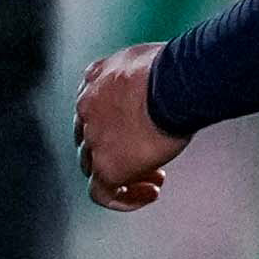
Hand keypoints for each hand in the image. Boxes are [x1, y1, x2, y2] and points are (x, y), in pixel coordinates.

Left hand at [76, 45, 188, 210]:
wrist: (173, 84)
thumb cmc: (170, 70)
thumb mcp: (144, 59)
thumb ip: (135, 72)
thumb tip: (150, 78)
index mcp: (93, 82)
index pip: (91, 109)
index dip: (114, 124)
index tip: (138, 131)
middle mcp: (85, 111)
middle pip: (90, 140)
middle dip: (117, 151)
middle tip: (147, 158)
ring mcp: (93, 140)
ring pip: (94, 168)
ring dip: (123, 175)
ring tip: (152, 180)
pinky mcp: (106, 167)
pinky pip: (102, 194)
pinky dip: (123, 199)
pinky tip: (148, 195)